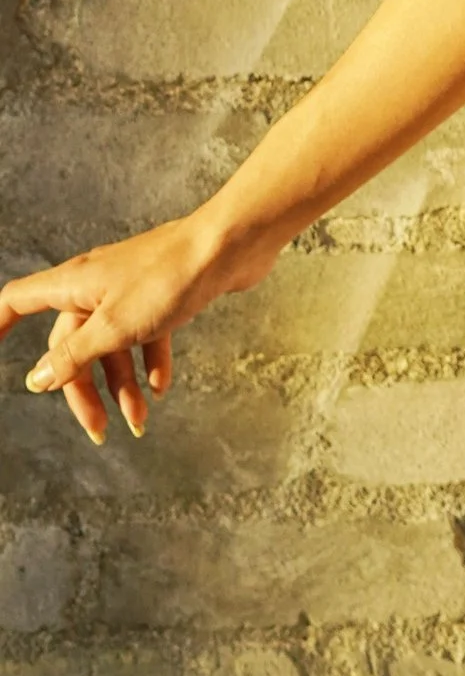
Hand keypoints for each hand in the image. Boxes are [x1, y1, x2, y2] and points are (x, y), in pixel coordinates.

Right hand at [0, 213, 264, 449]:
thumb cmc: (170, 276)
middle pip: (71, 342)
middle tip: (99, 430)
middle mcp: (95, 285)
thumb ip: (74, 355)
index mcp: (73, 284)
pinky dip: (151, 361)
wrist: (232, 244)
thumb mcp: (114, 326)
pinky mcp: (162, 294)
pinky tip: (162, 387)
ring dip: (122, 384)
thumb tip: (36, 380)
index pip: (17, 302)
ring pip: (112, 344)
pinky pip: (146, 334)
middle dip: (82, 389)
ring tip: (140, 421)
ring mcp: (129, 289)